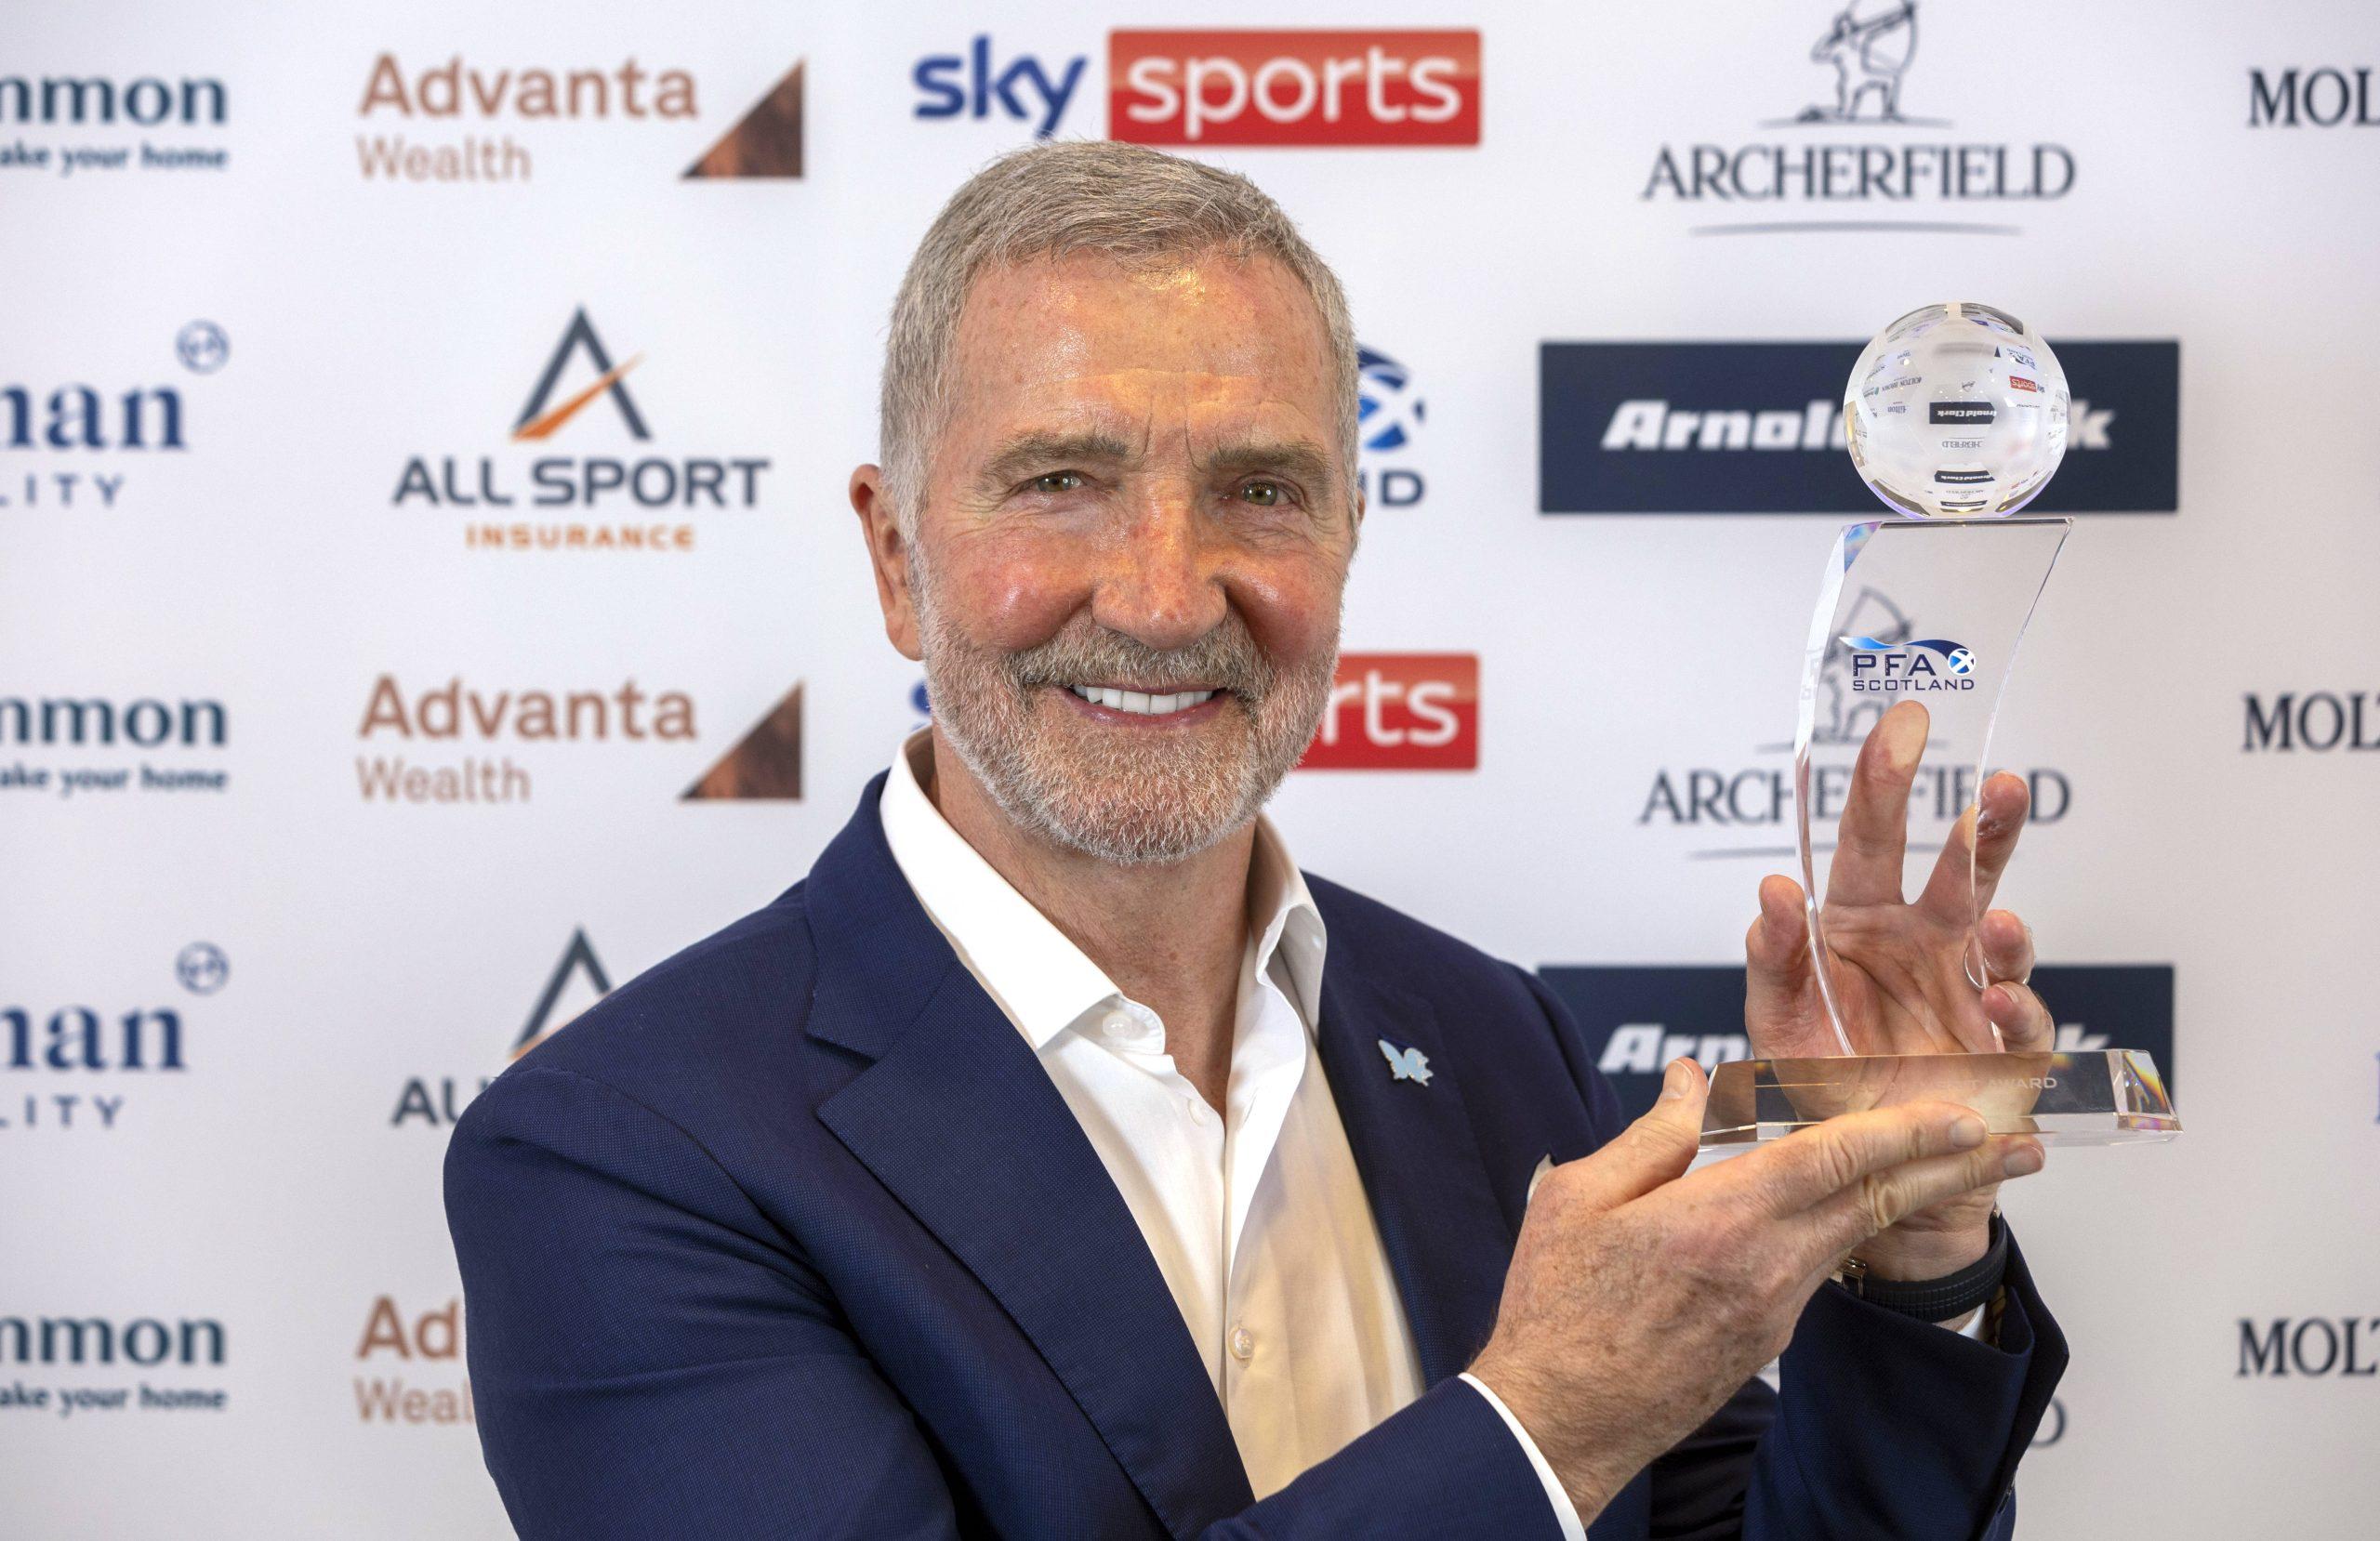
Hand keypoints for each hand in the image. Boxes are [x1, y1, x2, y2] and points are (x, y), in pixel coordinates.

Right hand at [1468, 1060, 2036, 1521]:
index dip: (1902, 1128)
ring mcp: (1773, 1309)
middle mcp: (1763, 1266)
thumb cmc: (1557, 1308)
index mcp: (1716, 1219)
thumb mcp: (1579, 1197)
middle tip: (2010, 1144)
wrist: (1560, 1418)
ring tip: (1954, 1170)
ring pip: (1852, 1234)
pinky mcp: (1767, 1338)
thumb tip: (1691, 1082)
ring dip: (1907, 1197)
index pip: (1833, 1157)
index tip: (1956, 1110)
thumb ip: (1652, 1135)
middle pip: (1874, 1200)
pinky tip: (1850, 1208)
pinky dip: (1849, 1228)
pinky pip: (1818, 1266)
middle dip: (1947, 1167)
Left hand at [1743, 699, 2054, 1278]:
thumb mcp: (1775, 1024)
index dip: (1884, 779)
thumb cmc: (1818, 1088)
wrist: (1861, 1177)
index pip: (1870, 839)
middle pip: (1956, 868)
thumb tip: (1773, 890)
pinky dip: (2013, 1012)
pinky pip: (2019, 1025)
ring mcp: (1970, 994)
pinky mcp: (2004, 1056)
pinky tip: (1995, 1002)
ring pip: (2002, 934)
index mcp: (1857, 924)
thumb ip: (1772, 959)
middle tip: (1997, 779)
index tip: (1904, 721)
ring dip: (2010, 925)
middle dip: (1978, 821)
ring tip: (1999, 919)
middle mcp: (1922, 945)